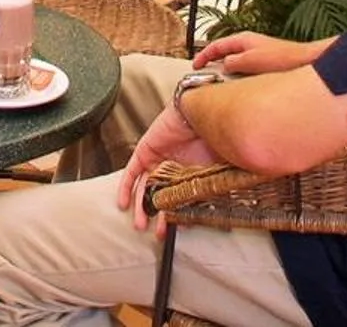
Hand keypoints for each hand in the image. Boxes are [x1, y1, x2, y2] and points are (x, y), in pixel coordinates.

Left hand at [114, 105, 216, 235]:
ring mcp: (160, 158)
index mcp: (194, 171)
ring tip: (141, 224)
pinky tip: (124, 204)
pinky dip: (127, 187)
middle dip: (160, 216)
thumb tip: (223, 219)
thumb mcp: (218, 171)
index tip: (180, 229)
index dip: (180, 214)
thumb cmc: (218, 138)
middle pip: (163, 194)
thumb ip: (214, 191)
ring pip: (146, 186)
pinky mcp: (145, 150)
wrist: (204, 114)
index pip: (183, 197)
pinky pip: (132, 171)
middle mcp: (175, 165)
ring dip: (142, 206)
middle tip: (159, 233)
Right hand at [190, 30, 325, 74]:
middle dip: (213, 65)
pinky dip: (238, 78)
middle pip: (224, 54)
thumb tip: (223, 66)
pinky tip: (240, 90)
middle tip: (204, 78)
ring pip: (234, 64)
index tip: (195, 66)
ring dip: (226, 74)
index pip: (216, 45)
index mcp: (243, 40)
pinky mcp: (264, 65)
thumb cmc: (283, 58)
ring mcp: (257, 54)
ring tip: (221, 87)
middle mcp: (249, 45)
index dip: (203, 56)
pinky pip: (244, 71)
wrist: (305, 63)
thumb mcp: (251, 60)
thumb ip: (234, 62)